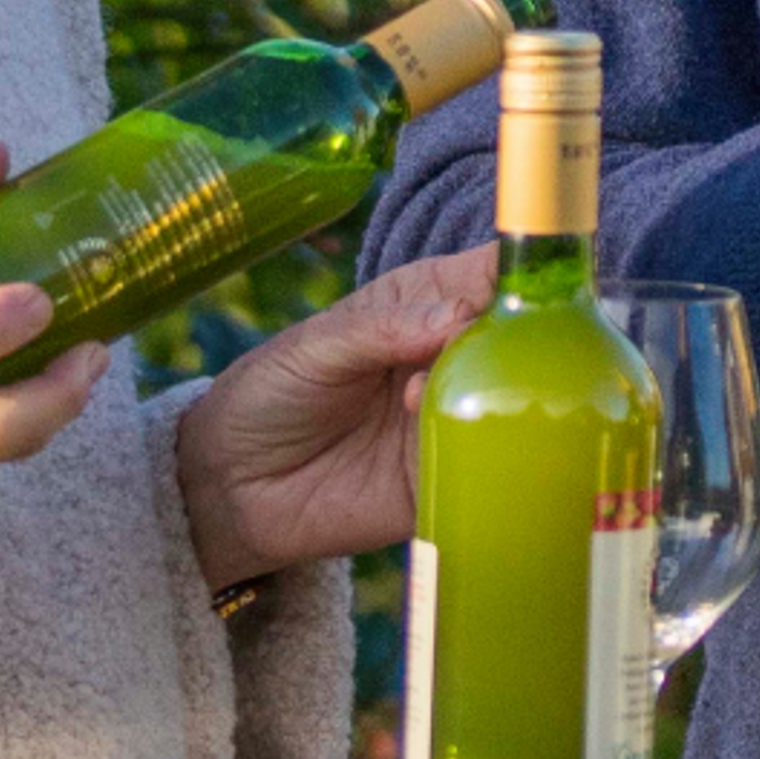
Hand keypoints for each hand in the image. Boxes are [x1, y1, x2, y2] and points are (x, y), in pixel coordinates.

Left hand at [174, 243, 496, 592]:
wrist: (229, 487)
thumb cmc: (270, 394)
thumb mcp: (315, 348)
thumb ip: (384, 329)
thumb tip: (458, 318)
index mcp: (432, 303)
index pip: (497, 273)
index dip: (527, 271)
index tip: (530, 285)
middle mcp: (458, 354)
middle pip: (525, 336)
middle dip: (519, 338)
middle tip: (476, 349)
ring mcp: (461, 415)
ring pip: (520, 398)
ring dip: (493, 394)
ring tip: (419, 401)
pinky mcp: (453, 475)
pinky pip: (494, 466)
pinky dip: (489, 456)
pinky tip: (445, 448)